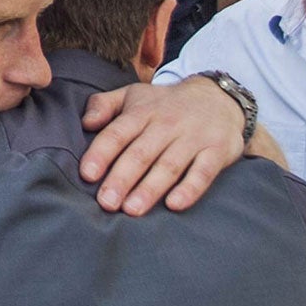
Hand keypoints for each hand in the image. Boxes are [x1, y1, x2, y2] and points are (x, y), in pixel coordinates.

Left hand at [78, 77, 245, 215]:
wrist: (220, 98)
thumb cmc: (166, 104)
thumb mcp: (133, 95)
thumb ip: (103, 105)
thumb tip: (85, 123)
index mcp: (143, 112)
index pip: (118, 133)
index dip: (102, 153)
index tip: (87, 174)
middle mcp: (167, 124)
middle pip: (141, 153)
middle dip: (122, 178)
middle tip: (107, 202)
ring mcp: (193, 138)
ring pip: (169, 165)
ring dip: (150, 188)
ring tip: (132, 209)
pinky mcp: (216, 151)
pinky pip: (203, 172)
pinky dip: (190, 189)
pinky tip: (174, 204)